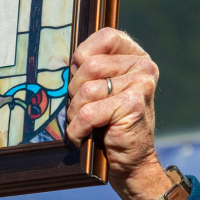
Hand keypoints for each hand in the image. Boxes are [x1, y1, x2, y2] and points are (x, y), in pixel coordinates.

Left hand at [64, 28, 172, 199]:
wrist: (131, 163)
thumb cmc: (108, 124)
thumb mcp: (98, 89)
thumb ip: (87, 68)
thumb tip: (56, 57)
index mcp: (135, 56)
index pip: (105, 36)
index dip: (82, 57)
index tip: (82, 80)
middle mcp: (144, 67)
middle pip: (90, 65)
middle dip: (75, 91)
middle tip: (82, 110)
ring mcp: (142, 85)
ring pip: (86, 89)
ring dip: (75, 112)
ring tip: (85, 125)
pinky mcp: (134, 105)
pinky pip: (88, 113)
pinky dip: (78, 129)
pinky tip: (84, 136)